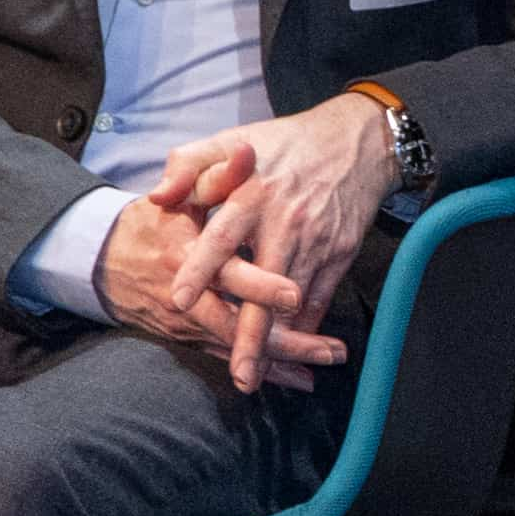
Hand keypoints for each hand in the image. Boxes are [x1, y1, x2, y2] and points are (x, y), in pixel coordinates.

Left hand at [114, 101, 386, 393]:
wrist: (357, 142)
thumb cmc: (283, 144)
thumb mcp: (229, 140)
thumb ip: (186, 165)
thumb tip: (157, 197)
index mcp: (252, 195)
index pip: (221, 239)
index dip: (201, 271)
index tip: (178, 302)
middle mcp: (285, 223)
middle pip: (265, 290)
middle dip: (251, 335)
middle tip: (239, 374)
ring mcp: (316, 242)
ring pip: (294, 302)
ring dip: (278, 343)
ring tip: (256, 375)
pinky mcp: (340, 252)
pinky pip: (322, 296)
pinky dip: (306, 325)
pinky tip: (291, 350)